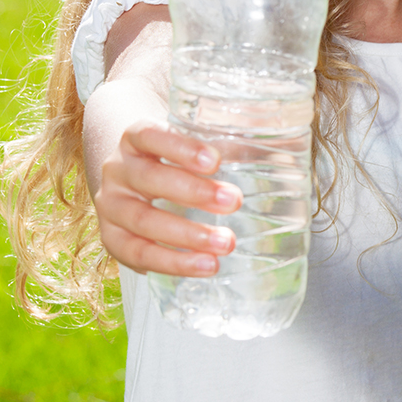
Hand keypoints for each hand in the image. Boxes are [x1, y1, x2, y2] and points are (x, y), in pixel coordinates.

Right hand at [94, 121, 242, 275]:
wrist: (131, 163)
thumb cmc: (176, 150)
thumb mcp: (195, 136)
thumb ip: (234, 140)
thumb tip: (292, 150)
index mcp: (136, 135)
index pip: (150, 134)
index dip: (180, 147)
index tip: (215, 160)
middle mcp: (118, 168)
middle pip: (149, 179)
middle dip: (193, 193)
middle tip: (235, 200)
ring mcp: (110, 204)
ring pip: (141, 221)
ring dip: (185, 236)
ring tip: (226, 245)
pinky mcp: (112, 237)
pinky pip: (136, 254)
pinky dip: (170, 263)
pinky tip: (202, 266)